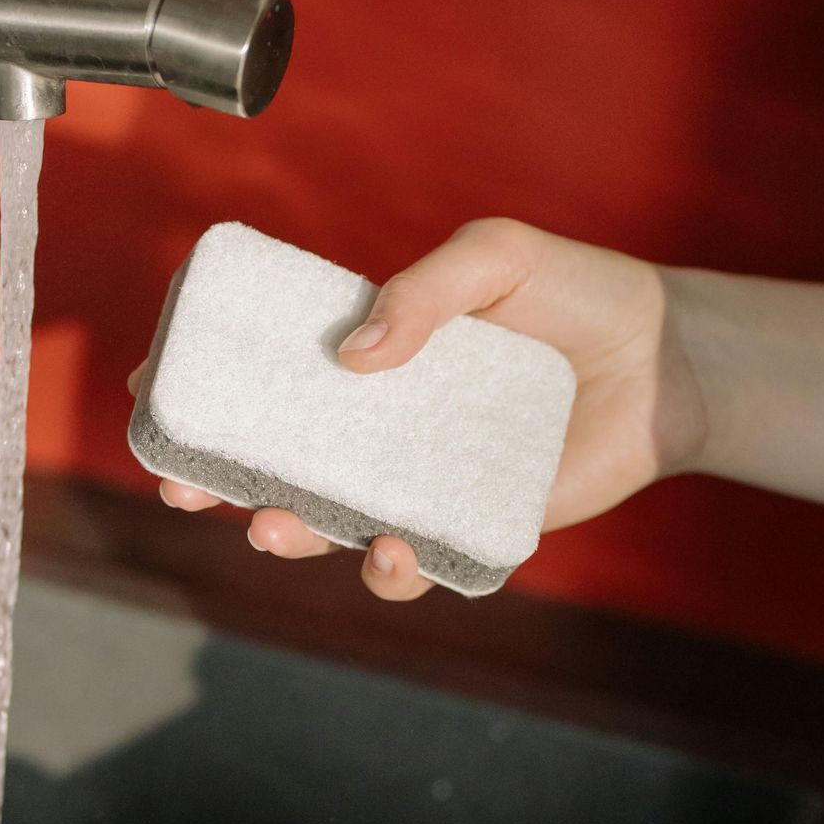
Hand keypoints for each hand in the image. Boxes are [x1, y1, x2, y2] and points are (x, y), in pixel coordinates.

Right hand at [134, 217, 706, 601]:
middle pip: (274, 462)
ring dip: (289, 534)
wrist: (669, 360)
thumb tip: (353, 353)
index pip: (266, 372)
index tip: (155, 393)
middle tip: (185, 483)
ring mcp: (420, 480)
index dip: (203, 386)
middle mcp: (380, 425)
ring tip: (275, 527)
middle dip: (215, 479)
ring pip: (330, 523)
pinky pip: (418, 562)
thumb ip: (425, 290)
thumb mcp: (497, 256)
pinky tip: (389, 550)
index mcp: (367, 355)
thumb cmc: (579, 293)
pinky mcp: (473, 528)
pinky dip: (392, 567)